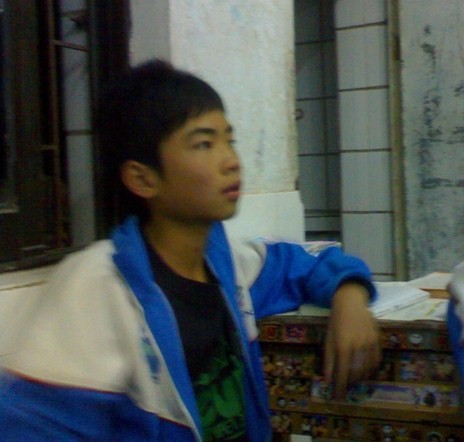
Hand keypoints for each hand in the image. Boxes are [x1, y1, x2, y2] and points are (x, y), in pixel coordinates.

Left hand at [324, 282, 380, 399]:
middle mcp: (358, 346)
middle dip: (350, 383)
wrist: (350, 303)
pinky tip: (365, 371)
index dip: (340, 388)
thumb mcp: (328, 339)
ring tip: (354, 381)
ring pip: (367, 369)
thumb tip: (327, 380)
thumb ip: (328, 360)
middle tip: (345, 388)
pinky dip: (371, 369)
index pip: (342, 373)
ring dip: (361, 378)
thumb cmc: (335, 321)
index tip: (337, 398)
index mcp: (343, 346)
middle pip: (356, 373)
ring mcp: (370, 343)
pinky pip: (376, 361)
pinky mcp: (378, 340)